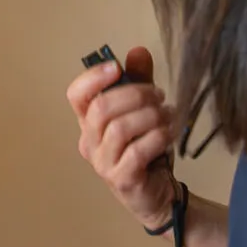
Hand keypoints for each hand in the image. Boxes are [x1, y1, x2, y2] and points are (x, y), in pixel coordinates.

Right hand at [66, 46, 177, 229]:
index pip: (76, 95)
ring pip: (120, 128)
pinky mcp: (122, 179)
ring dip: (151, 116)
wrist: (158, 196)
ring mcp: (103, 162)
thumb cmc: (146, 151)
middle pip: (102, 108)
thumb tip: (137, 51)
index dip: (92, 78)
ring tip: (169, 115)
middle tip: (160, 96)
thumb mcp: (143, 112)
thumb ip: (139, 82)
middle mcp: (89, 142)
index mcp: (89, 123)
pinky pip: (137, 152)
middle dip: (136, 95)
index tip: (117, 67)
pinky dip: (157, 138)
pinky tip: (170, 134)